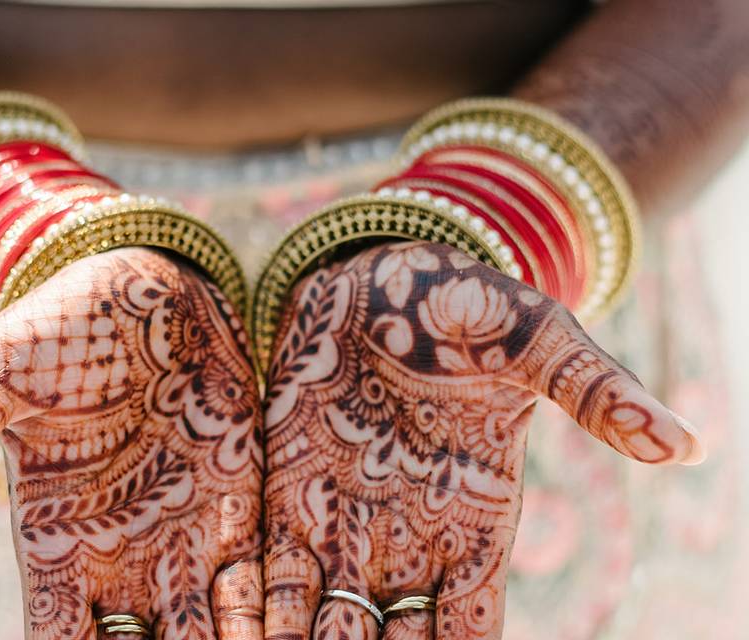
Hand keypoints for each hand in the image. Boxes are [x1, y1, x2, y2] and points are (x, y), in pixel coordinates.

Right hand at [0, 248, 263, 639]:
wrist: (142, 291)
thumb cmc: (58, 330)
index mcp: (55, 541)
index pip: (58, 639)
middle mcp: (122, 556)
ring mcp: (184, 538)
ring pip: (211, 631)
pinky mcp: (239, 508)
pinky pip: (261, 581)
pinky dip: (279, 616)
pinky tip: (310, 631)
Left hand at [262, 241, 702, 639]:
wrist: (382, 271)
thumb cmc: (469, 305)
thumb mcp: (538, 342)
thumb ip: (597, 394)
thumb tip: (687, 443)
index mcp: (475, 520)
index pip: (468, 628)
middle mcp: (407, 536)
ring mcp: (342, 518)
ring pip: (321, 620)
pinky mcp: (286, 489)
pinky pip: (266, 568)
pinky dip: (253, 609)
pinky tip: (229, 630)